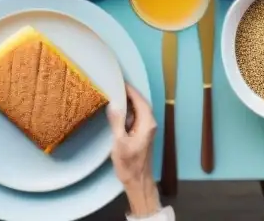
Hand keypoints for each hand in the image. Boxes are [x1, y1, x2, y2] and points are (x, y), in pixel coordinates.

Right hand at [108, 84, 160, 216]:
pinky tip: (118, 111)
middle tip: (116, 85)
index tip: (120, 81)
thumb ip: (117, 123)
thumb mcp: (120, 143)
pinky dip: (129, 111)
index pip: (140, 101)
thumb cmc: (129, 164)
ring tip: (115, 94)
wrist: (138, 182)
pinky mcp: (142, 134)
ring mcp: (147, 129)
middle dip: (130, 94)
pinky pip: (136, 117)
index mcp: (147, 124)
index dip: (131, 90)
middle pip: (141, 103)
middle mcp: (150, 124)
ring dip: (129, 102)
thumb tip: (113, 105)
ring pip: (139, 110)